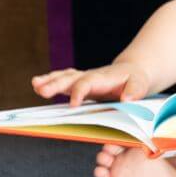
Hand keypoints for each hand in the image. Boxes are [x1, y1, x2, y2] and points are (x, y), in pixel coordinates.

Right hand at [31, 63, 150, 105]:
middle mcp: (91, 76)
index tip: (73, 105)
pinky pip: (64, 81)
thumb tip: (126, 99)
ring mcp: (83, 79)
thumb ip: (135, 90)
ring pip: (64, 77)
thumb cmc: (136, 80)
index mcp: (104, 77)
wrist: (133, 72)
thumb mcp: (141, 84)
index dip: (79, 92)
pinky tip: (38, 84)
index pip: (88, 83)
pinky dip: (51, 82)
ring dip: (49, 81)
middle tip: (40, 89)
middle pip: (71, 78)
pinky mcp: (80, 83)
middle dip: (55, 84)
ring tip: (35, 84)